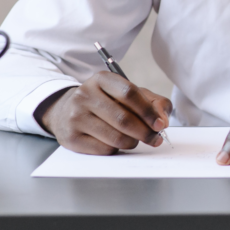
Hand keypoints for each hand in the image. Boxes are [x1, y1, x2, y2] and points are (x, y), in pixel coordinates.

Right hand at [38, 71, 172, 154]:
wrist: (66, 111)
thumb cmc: (108, 103)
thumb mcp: (131, 95)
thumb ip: (154, 103)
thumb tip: (162, 121)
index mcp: (102, 79)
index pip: (129, 93)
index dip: (148, 111)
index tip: (160, 124)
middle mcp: (85, 95)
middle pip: (123, 119)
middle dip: (145, 132)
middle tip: (155, 139)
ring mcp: (75, 116)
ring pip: (115, 137)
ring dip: (132, 142)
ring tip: (135, 140)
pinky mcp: (71, 138)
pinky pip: (104, 150)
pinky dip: (117, 149)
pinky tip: (116, 143)